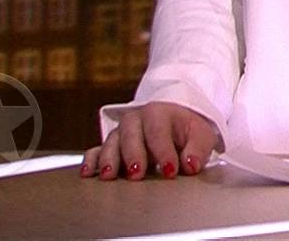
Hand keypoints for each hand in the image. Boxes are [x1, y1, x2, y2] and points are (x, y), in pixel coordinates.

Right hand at [81, 102, 218, 180]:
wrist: (175, 122)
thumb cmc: (187, 130)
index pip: (159, 132)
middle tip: (137, 174)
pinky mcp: (109, 146)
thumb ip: (197, 149)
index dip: (164, 152)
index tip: (170, 171)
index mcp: (159, 113)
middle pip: (130, 134)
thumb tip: (191, 165)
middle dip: (133, 155)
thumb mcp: (201, 135)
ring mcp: (120, 133)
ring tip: (109, 176)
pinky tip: (87, 173)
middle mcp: (136, 120)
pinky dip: (91, 161)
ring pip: (111, 142)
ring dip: (109, 159)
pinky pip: (95, 150)